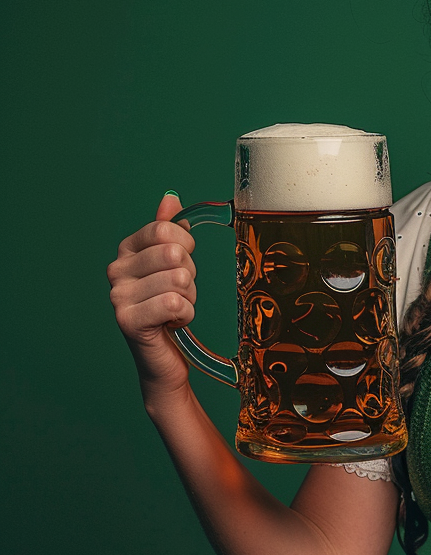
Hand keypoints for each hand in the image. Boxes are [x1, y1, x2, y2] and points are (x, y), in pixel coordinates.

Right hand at [107, 192, 196, 401]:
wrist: (165, 356)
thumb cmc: (170, 307)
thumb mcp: (172, 264)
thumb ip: (169, 231)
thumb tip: (170, 199)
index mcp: (126, 250)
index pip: (166, 229)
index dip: (186, 246)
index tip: (181, 264)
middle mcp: (116, 270)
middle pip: (175, 253)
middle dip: (189, 275)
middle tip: (178, 292)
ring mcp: (118, 296)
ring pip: (179, 279)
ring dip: (189, 297)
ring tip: (175, 309)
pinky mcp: (128, 321)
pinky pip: (175, 303)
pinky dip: (185, 315)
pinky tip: (173, 323)